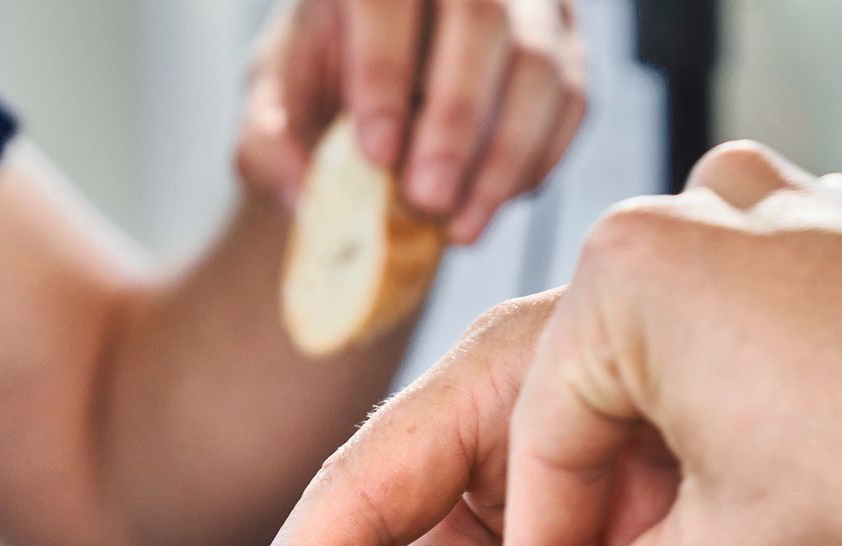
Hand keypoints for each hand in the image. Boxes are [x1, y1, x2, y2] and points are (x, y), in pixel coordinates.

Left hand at [240, 0, 585, 247]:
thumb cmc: (329, 83)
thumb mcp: (279, 100)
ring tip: (458, 227)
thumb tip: (300, 196)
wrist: (386, 89)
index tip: (376, 156)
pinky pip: (571, 104)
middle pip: (482, 16)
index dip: (385, 70)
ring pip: (540, 64)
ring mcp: (529, 0)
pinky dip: (535, 164)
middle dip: (455, 119)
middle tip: (427, 200)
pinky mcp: (565, 47)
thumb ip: (269, 140)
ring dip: (503, 157)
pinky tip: (490, 205)